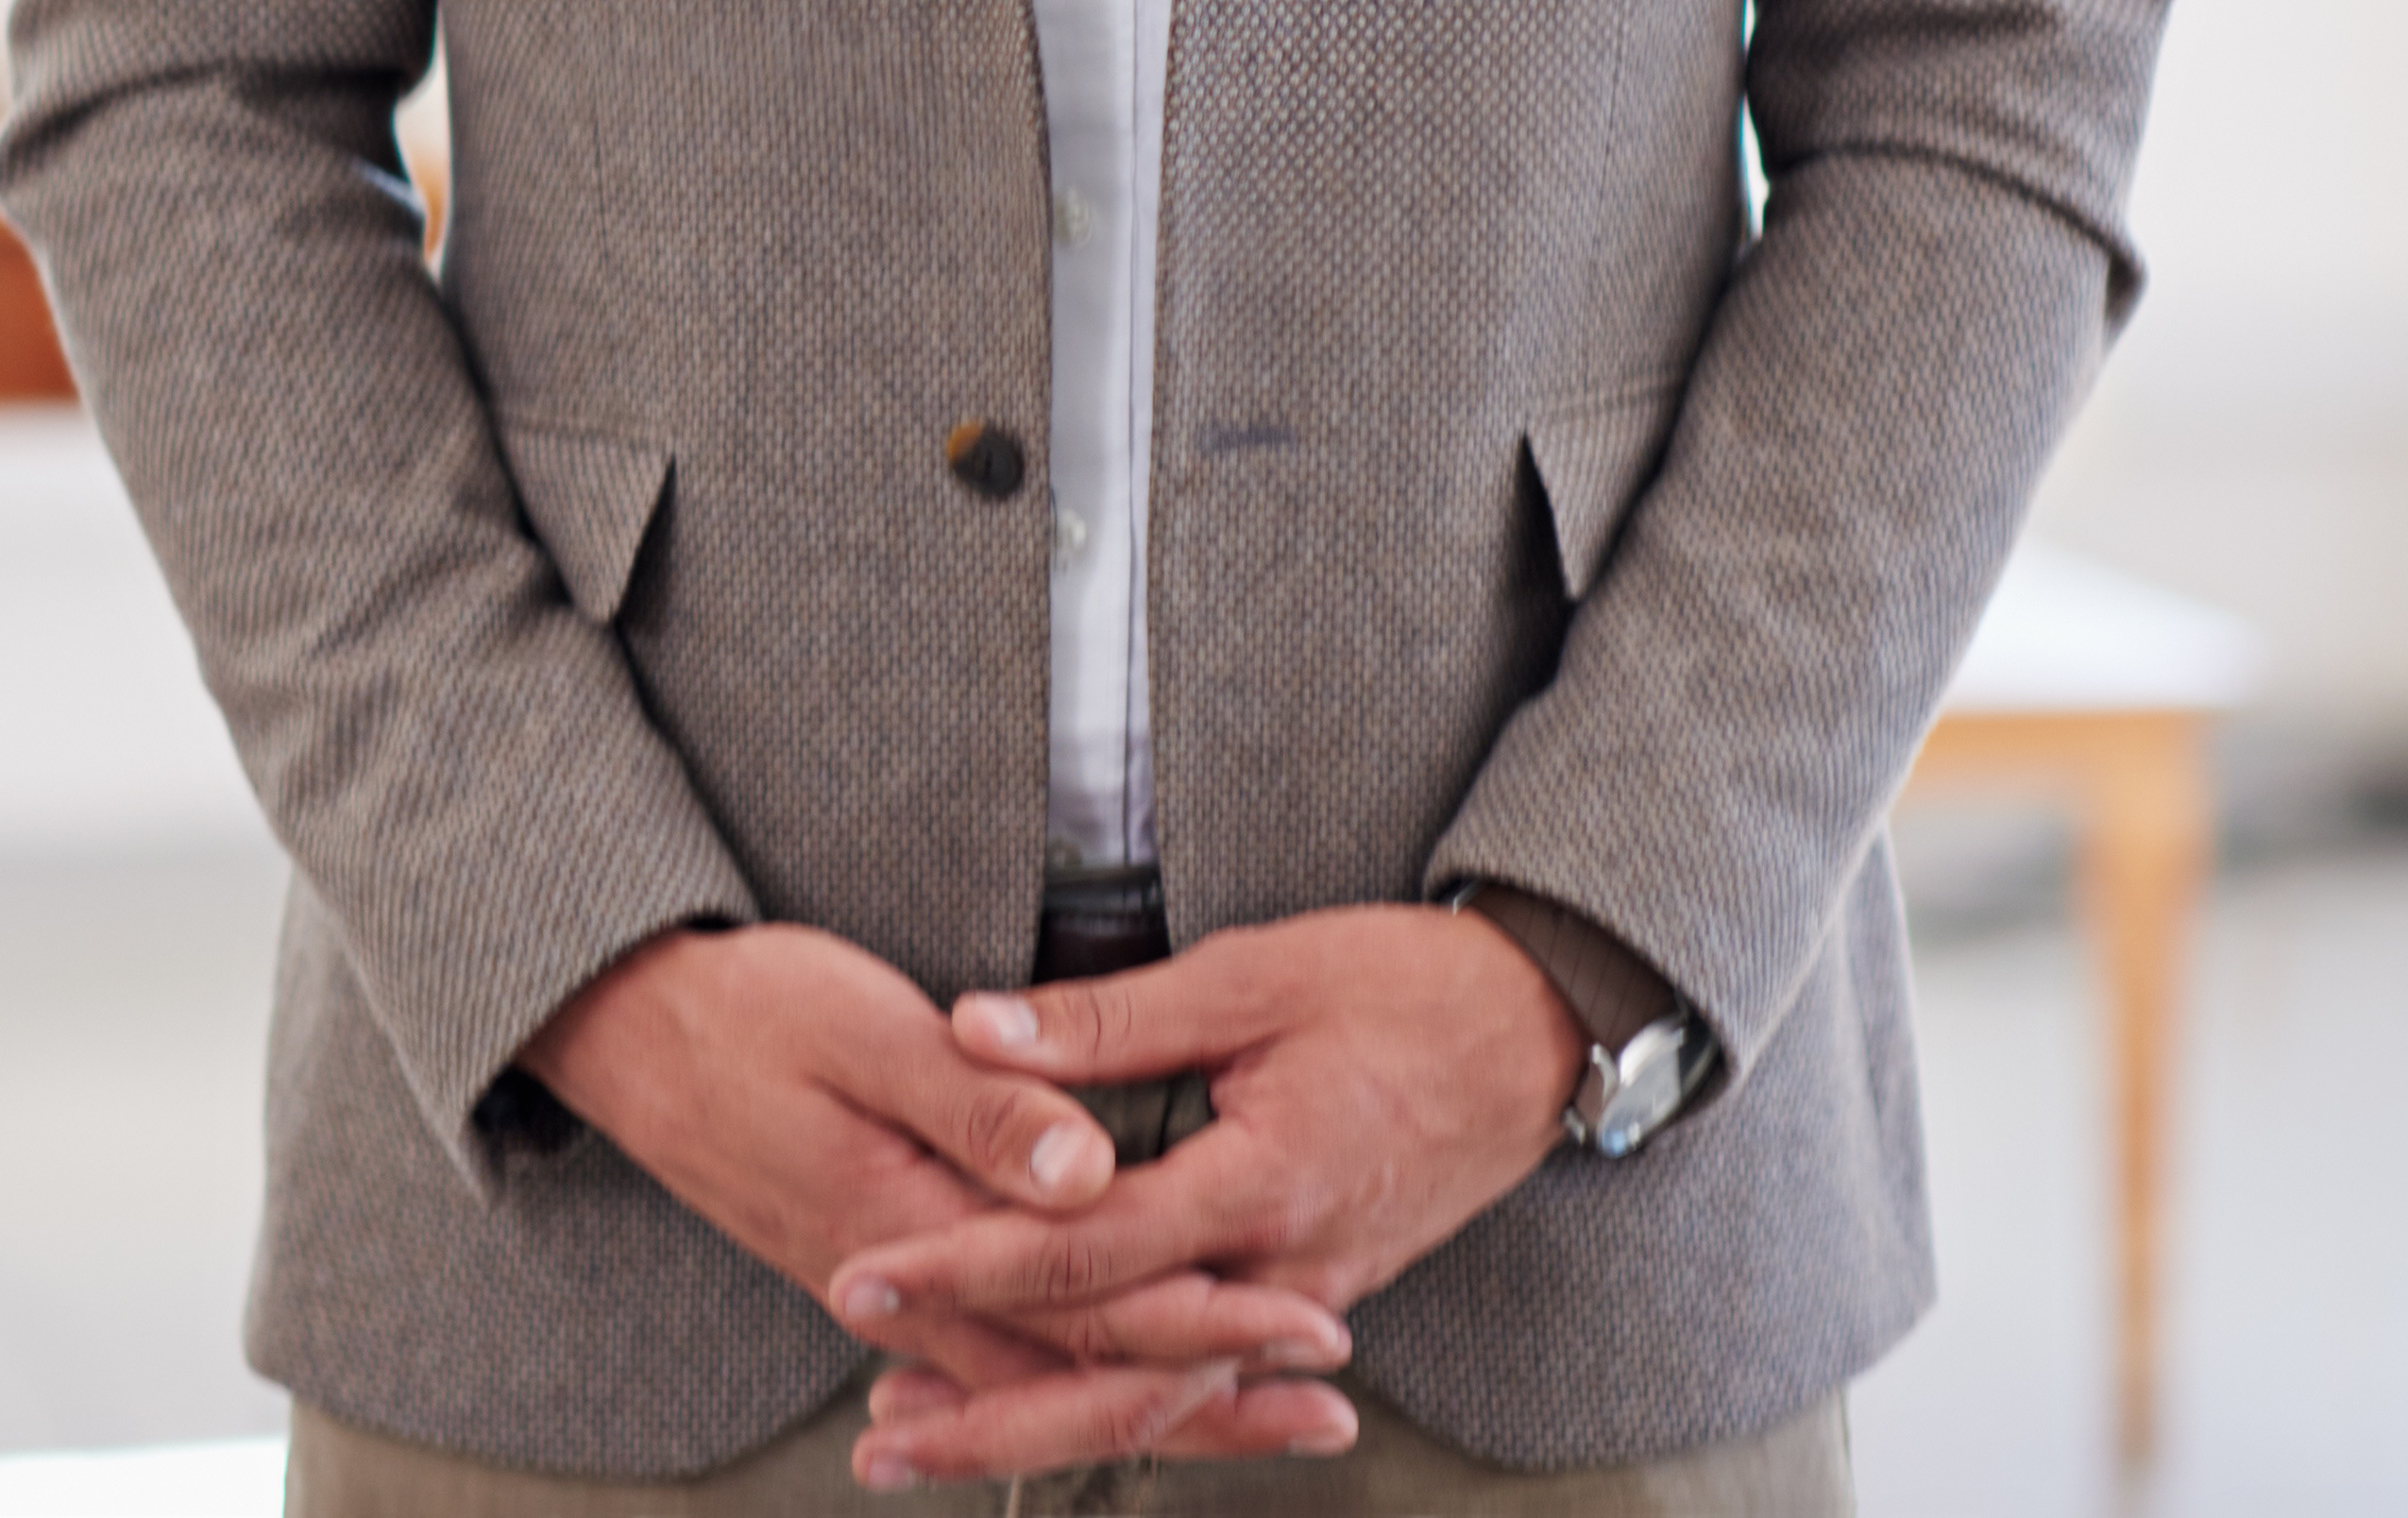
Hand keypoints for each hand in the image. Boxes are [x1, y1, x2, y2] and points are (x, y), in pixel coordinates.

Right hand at [521, 926, 1355, 1454]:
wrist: (627, 1035)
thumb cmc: (745, 1010)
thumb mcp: (860, 1031)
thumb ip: (976, 1106)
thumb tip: (1093, 1169)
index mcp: (917, 1230)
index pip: (1091, 1302)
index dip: (1208, 1318)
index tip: (1313, 1319)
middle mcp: (910, 1295)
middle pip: (1083, 1368)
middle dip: (1215, 1391)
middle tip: (1333, 1401)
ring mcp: (893, 1298)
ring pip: (1046, 1376)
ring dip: (1160, 1398)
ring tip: (1268, 1408)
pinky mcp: (880, 1278)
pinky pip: (996, 1358)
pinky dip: (1075, 1379)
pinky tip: (1122, 1390)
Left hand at [827, 906, 1588, 1487]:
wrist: (1539, 1035)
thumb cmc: (1400, 985)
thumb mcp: (1250, 973)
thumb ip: (1112, 1019)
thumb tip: (975, 1028)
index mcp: (1258, 1185)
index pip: (1086, 1251)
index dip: (969, 1266)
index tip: (869, 1274)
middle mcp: (1279, 1273)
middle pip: (1115, 1375)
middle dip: (987, 1410)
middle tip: (873, 1430)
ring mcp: (1303, 1298)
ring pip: (1158, 1399)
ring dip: (1041, 1426)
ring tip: (929, 1433)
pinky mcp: (1315, 1297)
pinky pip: (1205, 1379)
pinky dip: (1124, 1405)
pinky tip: (1054, 1412)